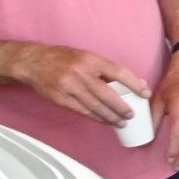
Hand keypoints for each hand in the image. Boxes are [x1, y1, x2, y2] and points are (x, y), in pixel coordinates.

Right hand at [18, 46, 139, 124]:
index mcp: (90, 59)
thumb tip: (135, 82)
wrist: (33, 62)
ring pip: (95, 106)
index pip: (118, 72)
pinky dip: (95, 117)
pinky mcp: (60, 98)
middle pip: (107, 94)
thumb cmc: (64, 59)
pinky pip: (82, 111)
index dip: (134, 84)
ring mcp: (69, 86)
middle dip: (122, 107)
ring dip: (110, 116)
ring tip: (121, 122)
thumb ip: (107, 69)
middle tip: (131, 114)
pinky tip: (104, 121)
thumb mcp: (86, 57)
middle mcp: (81, 72)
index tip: (145, 93)